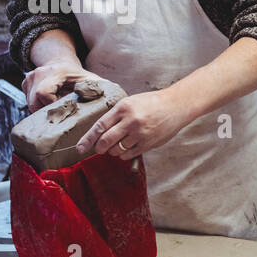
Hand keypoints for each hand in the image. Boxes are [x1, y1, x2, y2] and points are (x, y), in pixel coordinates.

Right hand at [21, 62, 104, 112]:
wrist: (61, 63)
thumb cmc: (78, 75)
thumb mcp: (91, 80)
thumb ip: (100, 90)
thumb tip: (114, 103)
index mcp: (54, 72)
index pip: (44, 93)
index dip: (53, 105)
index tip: (66, 110)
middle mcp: (38, 74)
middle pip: (34, 102)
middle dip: (48, 112)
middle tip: (61, 114)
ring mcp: (29, 79)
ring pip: (30, 104)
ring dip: (44, 111)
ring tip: (57, 110)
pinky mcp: (25, 85)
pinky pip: (28, 102)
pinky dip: (39, 107)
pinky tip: (50, 106)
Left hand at [75, 89, 190, 159]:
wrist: (175, 106)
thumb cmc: (151, 103)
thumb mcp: (130, 102)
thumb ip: (116, 116)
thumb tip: (100, 133)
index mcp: (123, 108)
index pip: (99, 126)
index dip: (87, 139)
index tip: (80, 148)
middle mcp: (131, 121)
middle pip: (106, 140)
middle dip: (99, 148)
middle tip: (99, 149)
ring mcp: (140, 133)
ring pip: (117, 149)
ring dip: (113, 151)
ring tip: (118, 145)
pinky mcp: (148, 143)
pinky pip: (128, 154)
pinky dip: (123, 154)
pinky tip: (126, 149)